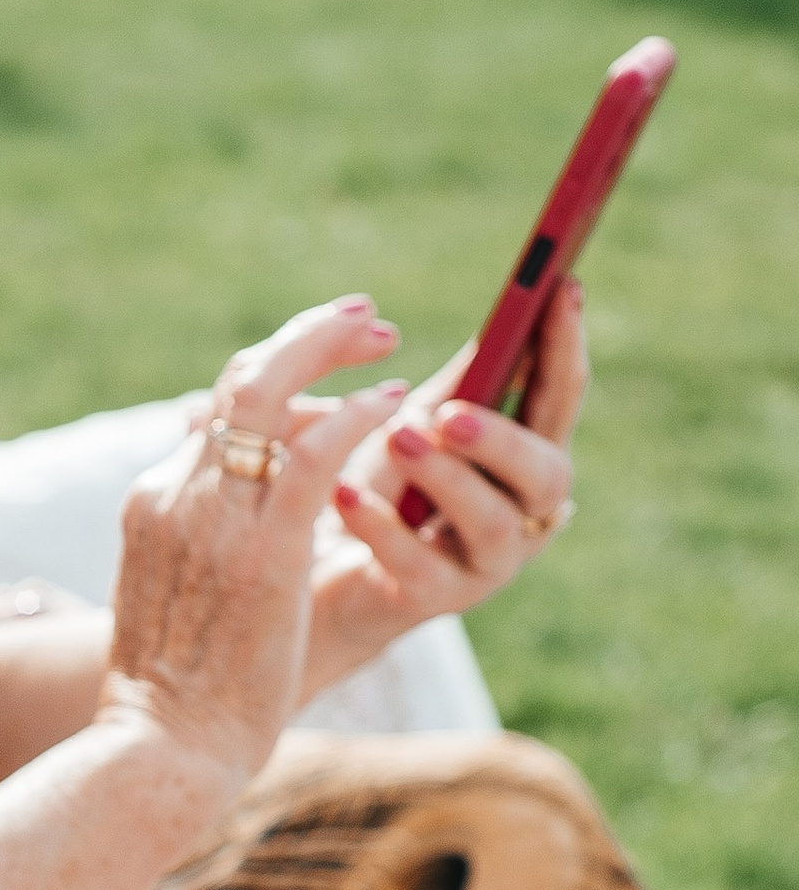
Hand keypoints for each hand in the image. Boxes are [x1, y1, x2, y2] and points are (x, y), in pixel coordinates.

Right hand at [106, 296, 408, 797]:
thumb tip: (224, 531)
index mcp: (150, 505)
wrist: (157, 752)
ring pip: (271, 393)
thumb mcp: (168, 605)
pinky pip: (314, 451)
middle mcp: (175, 496)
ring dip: (332, 351)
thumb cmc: (173, 699)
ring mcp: (214, 520)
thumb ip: (191, 549)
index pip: (213, 413)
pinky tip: (393, 400)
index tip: (322, 369)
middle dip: (303, 336)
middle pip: (236, 379)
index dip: (275, 379)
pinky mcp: (263, 551)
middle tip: (363, 317)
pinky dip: (355, 414)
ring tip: (386, 339)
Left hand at [310, 279, 587, 676]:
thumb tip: (504, 316)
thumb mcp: (422, 426)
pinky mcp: (434, 601)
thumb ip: (462, 384)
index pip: (561, 398)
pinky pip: (417, 564)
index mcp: (527, 461)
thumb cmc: (385, 490)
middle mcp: (524, 515)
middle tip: (448, 409)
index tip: (562, 288)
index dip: (566, 346)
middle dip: (502, 436)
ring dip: (447, 475)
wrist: (324, 577)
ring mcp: (486, 564)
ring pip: (493, 522)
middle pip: (547, 473)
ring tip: (397, 435)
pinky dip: (382, 525)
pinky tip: (344, 493)